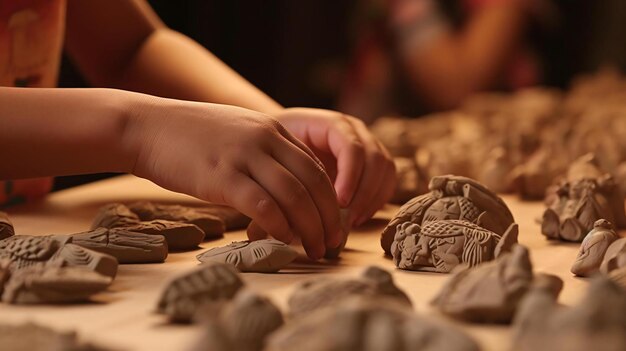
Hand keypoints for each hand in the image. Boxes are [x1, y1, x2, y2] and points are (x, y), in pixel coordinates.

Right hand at [129, 98, 340, 258]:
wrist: (146, 127)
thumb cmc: (189, 137)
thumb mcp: (238, 133)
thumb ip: (265, 155)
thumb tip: (286, 190)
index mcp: (273, 130)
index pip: (316, 167)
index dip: (331, 199)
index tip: (335, 223)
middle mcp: (265, 139)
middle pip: (313, 183)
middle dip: (328, 218)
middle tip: (333, 243)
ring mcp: (244, 156)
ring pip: (294, 195)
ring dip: (310, 228)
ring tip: (315, 249)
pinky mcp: (221, 176)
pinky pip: (262, 204)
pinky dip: (279, 226)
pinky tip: (284, 240)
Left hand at [275, 108, 395, 225]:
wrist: (281, 144)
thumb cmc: (276, 152)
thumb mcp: (276, 159)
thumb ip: (285, 180)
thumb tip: (286, 214)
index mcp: (332, 123)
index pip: (352, 147)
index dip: (350, 176)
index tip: (339, 203)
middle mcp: (355, 130)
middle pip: (375, 158)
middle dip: (364, 192)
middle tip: (346, 219)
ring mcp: (368, 144)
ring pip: (385, 169)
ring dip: (372, 198)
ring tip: (350, 222)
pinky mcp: (374, 163)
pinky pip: (388, 180)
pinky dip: (377, 200)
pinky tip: (357, 218)